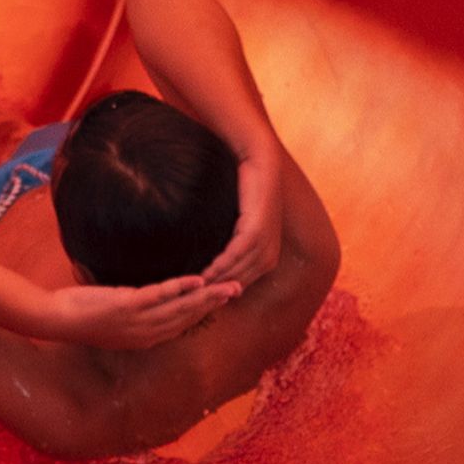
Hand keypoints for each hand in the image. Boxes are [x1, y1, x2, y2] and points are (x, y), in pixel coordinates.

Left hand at [40, 271, 239, 350]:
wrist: (54, 319)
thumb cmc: (80, 314)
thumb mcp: (112, 314)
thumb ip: (132, 307)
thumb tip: (143, 295)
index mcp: (144, 338)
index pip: (182, 325)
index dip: (204, 312)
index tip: (222, 300)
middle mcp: (145, 334)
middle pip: (188, 317)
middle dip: (214, 303)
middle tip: (238, 289)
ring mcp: (137, 322)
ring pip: (180, 308)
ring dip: (206, 296)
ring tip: (227, 285)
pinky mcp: (127, 308)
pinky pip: (159, 297)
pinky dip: (180, 288)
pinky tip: (197, 280)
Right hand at [202, 145, 284, 291]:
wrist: (259, 162)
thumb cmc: (247, 191)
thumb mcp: (243, 223)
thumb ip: (234, 241)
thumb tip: (215, 256)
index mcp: (269, 256)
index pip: (242, 283)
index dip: (222, 292)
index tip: (201, 300)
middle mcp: (270, 254)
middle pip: (239, 282)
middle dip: (218, 293)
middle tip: (193, 301)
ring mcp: (265, 244)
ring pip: (236, 272)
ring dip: (215, 282)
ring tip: (194, 290)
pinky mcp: (256, 232)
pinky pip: (235, 256)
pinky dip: (219, 266)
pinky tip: (204, 273)